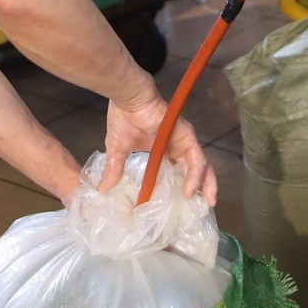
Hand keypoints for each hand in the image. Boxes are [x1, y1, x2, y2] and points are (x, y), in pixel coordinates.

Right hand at [103, 90, 216, 206]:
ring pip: (202, 166)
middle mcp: (179, 145)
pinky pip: (196, 160)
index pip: (182, 170)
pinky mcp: (187, 136)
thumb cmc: (124, 119)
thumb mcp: (118, 150)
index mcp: (166, 148)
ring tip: (204, 204)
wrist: (128, 99)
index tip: (183, 204)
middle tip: (204, 208)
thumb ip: (115, 169)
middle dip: (203, 188)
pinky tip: (188, 191)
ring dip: (205, 186)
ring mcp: (185, 140)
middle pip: (198, 169)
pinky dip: (195, 177)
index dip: (185, 185)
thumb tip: (103, 188)